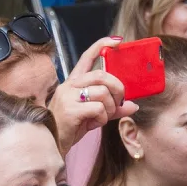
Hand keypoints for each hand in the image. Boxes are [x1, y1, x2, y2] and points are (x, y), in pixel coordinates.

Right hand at [50, 37, 138, 151]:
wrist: (53, 144)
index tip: (117, 41)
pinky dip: (102, 118)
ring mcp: (68, 97)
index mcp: (74, 82)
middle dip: (117, 87)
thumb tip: (133, 105)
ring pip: (102, 92)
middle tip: (119, 101)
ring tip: (103, 117)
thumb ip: (113, 108)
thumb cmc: (72, 127)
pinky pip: (98, 108)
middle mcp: (69, 86)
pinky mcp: (70, 110)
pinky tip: (93, 124)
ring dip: (111, 107)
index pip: (87, 57)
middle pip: (101, 75)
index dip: (102, 45)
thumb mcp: (94, 115)